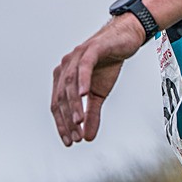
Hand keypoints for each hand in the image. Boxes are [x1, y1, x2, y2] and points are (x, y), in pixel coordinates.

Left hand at [51, 13, 145, 145]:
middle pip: (61, 96)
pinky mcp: (91, 49)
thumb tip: (88, 137)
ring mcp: (77, 56)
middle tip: (76, 136)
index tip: (69, 141)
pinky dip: (82, 81)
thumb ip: (91, 114)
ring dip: (74, 105)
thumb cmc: (108, 63)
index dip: (61, 124)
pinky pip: (84, 66)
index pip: (57, 104)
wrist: (124, 40)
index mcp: (64, 76)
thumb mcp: (100, 94)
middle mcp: (66, 65)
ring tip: (79, 122)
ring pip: (70, 83)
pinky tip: (85, 95)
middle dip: (67, 119)